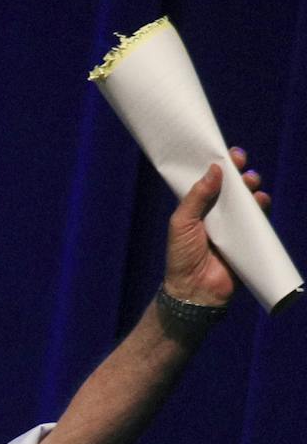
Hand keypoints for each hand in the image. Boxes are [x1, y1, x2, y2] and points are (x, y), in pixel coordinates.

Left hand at [163, 147, 271, 306]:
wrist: (194, 289)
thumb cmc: (181, 256)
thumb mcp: (182, 223)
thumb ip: (196, 197)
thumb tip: (214, 169)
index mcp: (199, 208)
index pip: (212, 181)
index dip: (221, 166)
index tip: (229, 154)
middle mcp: (217, 214)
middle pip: (233, 187)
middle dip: (240, 173)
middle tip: (241, 166)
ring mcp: (234, 226)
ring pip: (248, 200)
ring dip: (252, 188)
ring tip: (250, 184)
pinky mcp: (247, 238)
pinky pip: (259, 219)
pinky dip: (262, 207)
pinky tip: (260, 201)